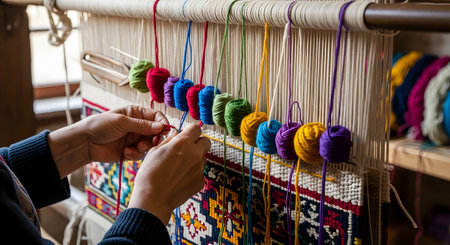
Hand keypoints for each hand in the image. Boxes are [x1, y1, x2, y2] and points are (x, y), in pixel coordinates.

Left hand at [48, 105, 168, 177]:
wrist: (85, 143)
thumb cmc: (100, 126)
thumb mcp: (122, 122)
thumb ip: (142, 125)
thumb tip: (162, 126)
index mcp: (136, 114)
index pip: (156, 117)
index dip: (162, 123)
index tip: (165, 130)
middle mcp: (138, 126)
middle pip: (156, 132)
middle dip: (155, 138)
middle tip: (154, 142)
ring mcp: (134, 139)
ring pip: (149, 144)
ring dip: (145, 146)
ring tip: (136, 147)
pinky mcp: (130, 151)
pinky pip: (140, 154)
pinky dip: (135, 154)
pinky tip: (125, 152)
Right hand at [128, 125, 210, 224]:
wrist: (153, 199)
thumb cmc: (150, 175)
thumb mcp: (155, 151)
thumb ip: (169, 140)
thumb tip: (176, 133)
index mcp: (183, 143)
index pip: (196, 129)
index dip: (190, 131)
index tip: (185, 135)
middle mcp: (195, 154)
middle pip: (206, 141)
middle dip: (197, 143)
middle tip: (185, 149)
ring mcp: (199, 168)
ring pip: (203, 157)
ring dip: (195, 158)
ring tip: (179, 166)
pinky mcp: (200, 181)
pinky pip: (200, 171)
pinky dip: (193, 172)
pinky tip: (180, 177)